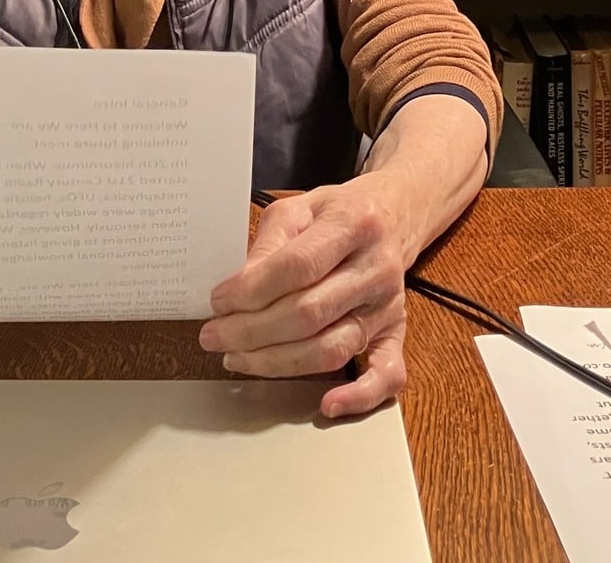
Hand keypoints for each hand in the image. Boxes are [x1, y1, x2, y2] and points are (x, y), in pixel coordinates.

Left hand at [199, 176, 410, 419]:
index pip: (298, 266)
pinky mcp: (396, 334)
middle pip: (309, 313)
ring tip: (237, 358)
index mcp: (354, 223)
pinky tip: (326, 404)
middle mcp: (377, 267)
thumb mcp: (299, 207)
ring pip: (332, 348)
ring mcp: (388, 305)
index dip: (253, 290)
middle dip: (253, 331)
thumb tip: (240, 288)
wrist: (388, 217)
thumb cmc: (336, 213)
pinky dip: (359, 397)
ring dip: (278, 362)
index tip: (219, 301)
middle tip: (215, 335)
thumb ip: (270, 243)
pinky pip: (386, 376)